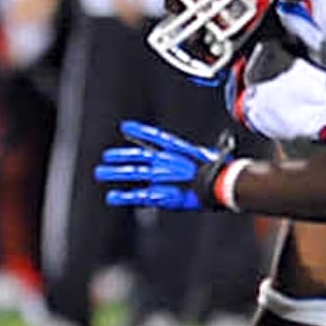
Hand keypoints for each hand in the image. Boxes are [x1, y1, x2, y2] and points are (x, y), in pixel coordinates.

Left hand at [95, 121, 233, 210]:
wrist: (224, 185)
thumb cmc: (221, 172)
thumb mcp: (210, 156)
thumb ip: (203, 153)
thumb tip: (214, 147)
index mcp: (179, 150)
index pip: (156, 138)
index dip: (140, 132)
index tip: (126, 127)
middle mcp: (167, 161)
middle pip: (139, 156)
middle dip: (121, 156)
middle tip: (106, 156)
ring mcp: (163, 177)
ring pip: (133, 173)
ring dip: (115, 172)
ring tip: (100, 173)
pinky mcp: (162, 194)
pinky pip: (138, 195)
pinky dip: (124, 196)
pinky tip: (112, 197)